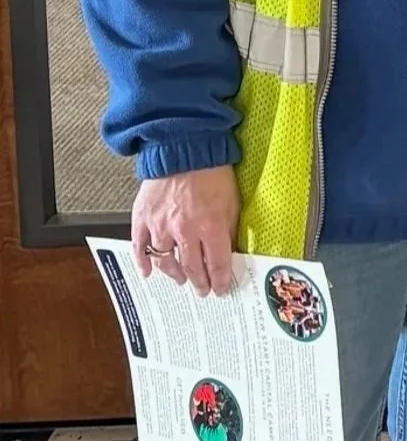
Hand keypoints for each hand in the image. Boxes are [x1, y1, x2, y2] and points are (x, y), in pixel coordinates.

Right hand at [132, 167, 239, 295]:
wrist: (184, 149)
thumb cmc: (213, 173)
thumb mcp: (232, 202)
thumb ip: (229, 229)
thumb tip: (230, 251)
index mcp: (211, 226)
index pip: (217, 264)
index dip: (220, 280)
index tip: (222, 289)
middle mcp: (184, 230)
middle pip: (192, 267)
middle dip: (200, 283)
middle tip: (203, 291)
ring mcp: (161, 226)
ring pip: (166, 262)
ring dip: (175, 275)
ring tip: (181, 280)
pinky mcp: (143, 218)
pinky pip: (140, 246)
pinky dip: (143, 262)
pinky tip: (148, 272)